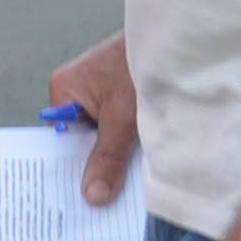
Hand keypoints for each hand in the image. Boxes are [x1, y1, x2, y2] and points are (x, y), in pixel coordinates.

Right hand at [50, 34, 137, 206]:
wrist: (180, 40)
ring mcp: (100, 92)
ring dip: (116, 153)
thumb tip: (92, 196)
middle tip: (103, 200)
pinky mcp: (121, 95)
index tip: (79, 198)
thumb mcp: (123, 119)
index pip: (61, 138)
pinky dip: (128, 141)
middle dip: (95, 164)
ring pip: (102, 136)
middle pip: (81, 139)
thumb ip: (107, 157)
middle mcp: (77, 90)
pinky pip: (117, 127)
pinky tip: (139, 159)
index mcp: (65, 89)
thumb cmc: (144, 67)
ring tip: (124, 183)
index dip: (70, 167)